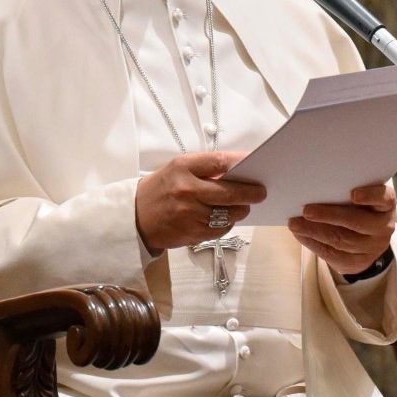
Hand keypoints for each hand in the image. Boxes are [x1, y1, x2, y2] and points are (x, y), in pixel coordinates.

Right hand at [135, 152, 265, 251]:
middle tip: (261, 192)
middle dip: (251, 193)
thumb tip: (238, 168)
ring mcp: (190, 215)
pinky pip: (220, 229)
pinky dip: (228, 223)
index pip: (220, 162)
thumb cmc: (161, 188)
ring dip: (240, 210)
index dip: (242, 162)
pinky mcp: (192, 234)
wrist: (135, 217)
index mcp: (184, 168)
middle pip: (230, 192)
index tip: (256, 162)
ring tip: (242, 206)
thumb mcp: (178, 168)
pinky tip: (225, 218)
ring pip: (229, 214)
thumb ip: (206, 167)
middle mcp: (187, 190)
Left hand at [288, 183, 396, 275]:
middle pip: (356, 222)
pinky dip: (313, 244)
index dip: (370, 195)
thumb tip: (314, 188)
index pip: (384, 198)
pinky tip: (300, 235)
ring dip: (314, 231)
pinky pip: (333, 255)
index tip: (354, 194)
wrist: (368, 240)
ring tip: (295, 224)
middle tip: (306, 210)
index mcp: (386, 205)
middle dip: (328, 216)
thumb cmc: (359, 209)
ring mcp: (373, 248)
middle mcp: (384, 227)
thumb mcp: (361, 198)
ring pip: (341, 241)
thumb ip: (345, 192)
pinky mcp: (358, 263)